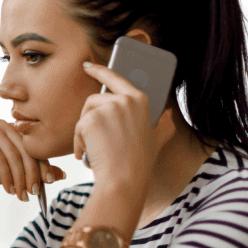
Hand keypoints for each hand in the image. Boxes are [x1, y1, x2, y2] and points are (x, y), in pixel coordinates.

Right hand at [0, 119, 63, 201]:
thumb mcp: (15, 173)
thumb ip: (35, 171)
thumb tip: (62, 175)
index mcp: (15, 129)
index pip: (36, 146)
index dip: (45, 164)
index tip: (50, 183)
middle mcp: (4, 125)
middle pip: (27, 150)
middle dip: (32, 174)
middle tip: (33, 193)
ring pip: (14, 155)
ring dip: (20, 178)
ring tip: (21, 195)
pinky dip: (6, 177)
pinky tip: (8, 190)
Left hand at [73, 61, 176, 189]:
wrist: (124, 180)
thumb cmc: (139, 163)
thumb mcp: (158, 139)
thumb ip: (164, 124)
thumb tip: (168, 113)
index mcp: (140, 100)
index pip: (116, 78)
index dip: (100, 70)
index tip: (88, 67)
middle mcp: (125, 99)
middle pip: (95, 99)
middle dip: (90, 119)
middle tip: (95, 140)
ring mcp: (108, 108)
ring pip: (85, 114)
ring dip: (84, 133)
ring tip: (94, 150)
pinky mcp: (91, 119)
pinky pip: (78, 127)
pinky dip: (79, 142)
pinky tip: (87, 154)